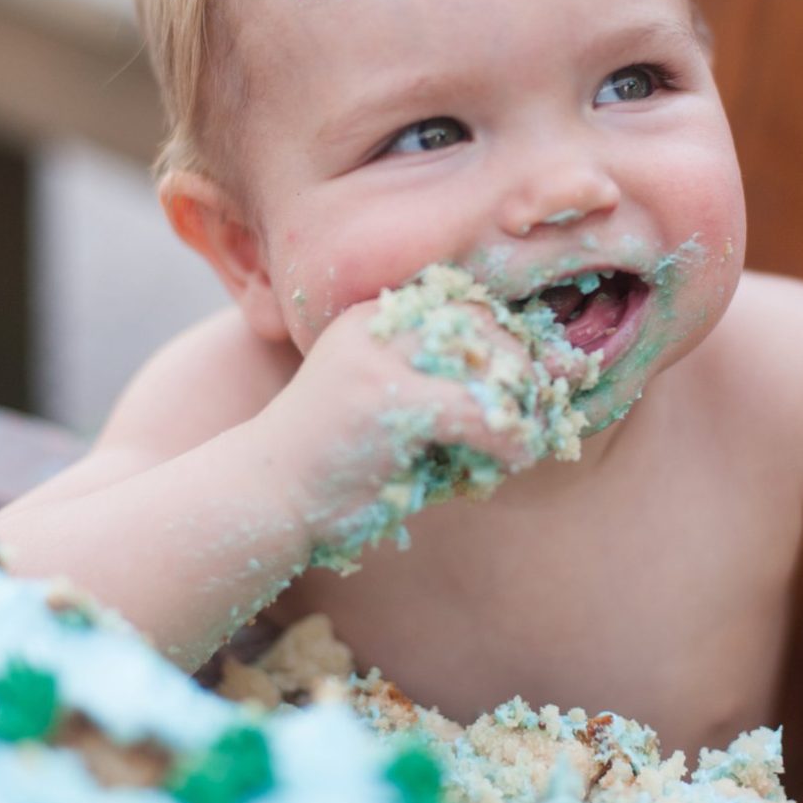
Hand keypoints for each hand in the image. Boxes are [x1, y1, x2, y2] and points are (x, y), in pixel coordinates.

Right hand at [253, 282, 589, 570]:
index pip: (464, 303)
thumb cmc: (334, 464)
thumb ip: (448, 390)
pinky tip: (516, 459)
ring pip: (487, 359)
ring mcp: (378, 358)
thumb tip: (541, 387)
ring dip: (520, 400)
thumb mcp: (390, 408)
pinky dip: (510, 437)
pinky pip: (478, 410)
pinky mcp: (386, 400)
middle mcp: (375, 324)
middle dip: (522, 365)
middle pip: (482, 321)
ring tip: (529, 433)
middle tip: (541, 406)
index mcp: (373, 317)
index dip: (508, 338)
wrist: (261, 498)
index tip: (536, 375)